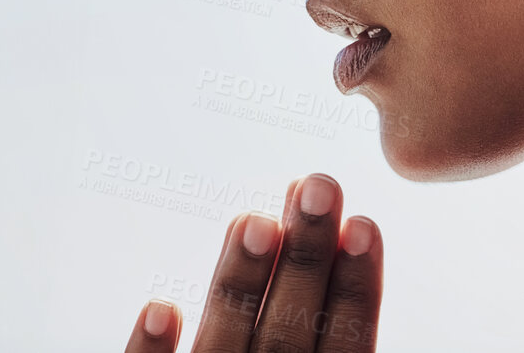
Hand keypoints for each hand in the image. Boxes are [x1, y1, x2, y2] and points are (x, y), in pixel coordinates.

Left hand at [122, 173, 382, 352]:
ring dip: (241, 284)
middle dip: (306, 259)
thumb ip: (324, 339)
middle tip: (317, 186)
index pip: (347, 346)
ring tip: (252, 221)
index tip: (363, 224)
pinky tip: (159, 309)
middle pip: (289, 333)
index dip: (357, 289)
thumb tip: (341, 252)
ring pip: (225, 345)